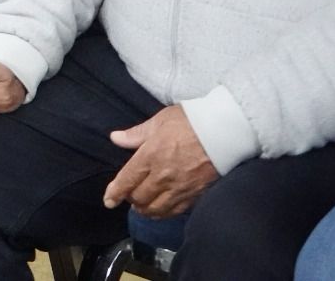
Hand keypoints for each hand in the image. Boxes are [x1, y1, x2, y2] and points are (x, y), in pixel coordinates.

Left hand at [103, 105, 218, 216]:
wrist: (225, 131)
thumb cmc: (191, 121)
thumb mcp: (159, 121)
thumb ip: (136, 134)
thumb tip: (115, 138)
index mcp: (150, 156)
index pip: (127, 180)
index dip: (115, 193)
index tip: (108, 201)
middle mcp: (163, 176)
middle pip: (139, 197)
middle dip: (130, 199)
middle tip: (129, 195)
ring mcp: (180, 187)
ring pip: (156, 209)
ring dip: (145, 209)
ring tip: (142, 206)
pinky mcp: (196, 194)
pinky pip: (175, 211)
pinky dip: (164, 213)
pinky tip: (160, 209)